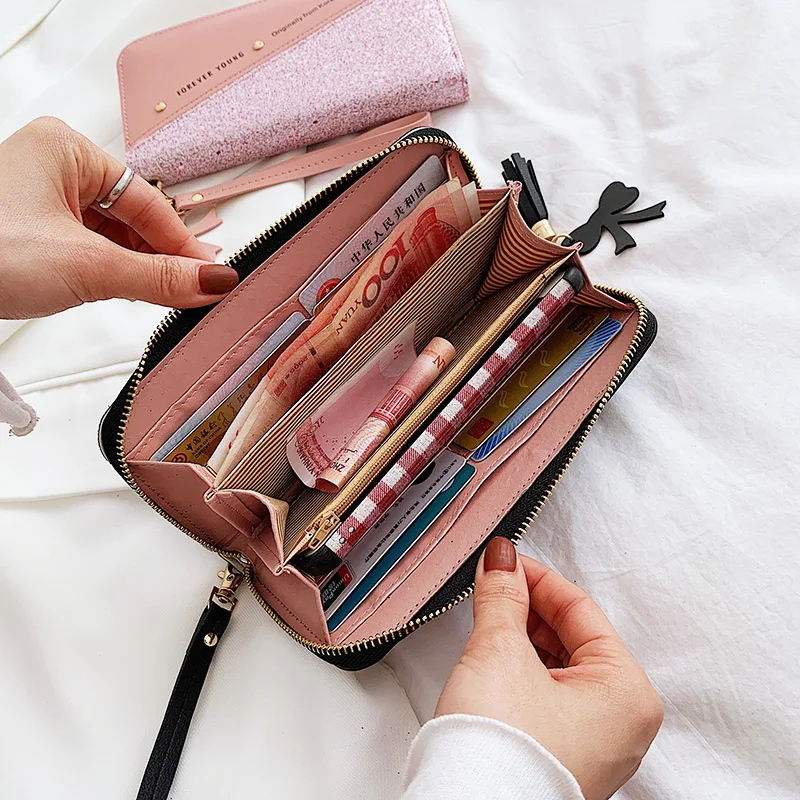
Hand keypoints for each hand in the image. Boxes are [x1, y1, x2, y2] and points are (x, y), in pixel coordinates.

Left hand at [0, 117, 239, 318]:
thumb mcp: (86, 266)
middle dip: (159, 257)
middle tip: (192, 290)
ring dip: (136, 267)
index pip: (148, 202)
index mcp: (66, 150)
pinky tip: (125, 289)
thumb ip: (157, 278)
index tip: (213, 275)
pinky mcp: (31, 231)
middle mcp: (54, 168)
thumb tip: (211, 280)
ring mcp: (40, 200)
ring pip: (111, 235)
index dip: (183, 244)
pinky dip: (110, 271)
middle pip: (132, 218)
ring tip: (160, 295)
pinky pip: (89, 247)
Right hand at [436, 538, 662, 799]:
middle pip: (573, 637)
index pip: (581, 610)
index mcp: (627, 692)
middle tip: (493, 585)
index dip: (536, 578)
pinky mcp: (565, 755)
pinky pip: (551, 695)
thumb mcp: (499, 653)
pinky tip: (496, 654)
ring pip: (560, 666)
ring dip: (523, 636)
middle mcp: (621, 722)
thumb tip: (501, 562)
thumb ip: (502, 598)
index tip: (504, 561)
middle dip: (529, 608)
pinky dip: (524, 669)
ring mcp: (595, 743)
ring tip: (490, 616)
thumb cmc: (502, 754)